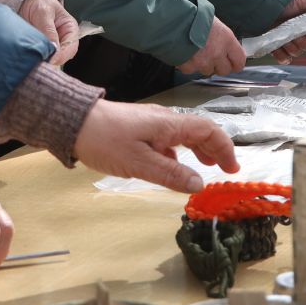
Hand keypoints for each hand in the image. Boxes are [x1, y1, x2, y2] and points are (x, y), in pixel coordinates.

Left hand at [18, 0, 80, 66]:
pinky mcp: (41, 49)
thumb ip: (49, 30)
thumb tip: (54, 49)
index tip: (51, 60)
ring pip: (51, 59)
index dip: (62, 55)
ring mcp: (52, 46)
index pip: (71, 47)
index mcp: (70, 30)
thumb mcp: (44, 12)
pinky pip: (40, 58)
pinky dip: (35, 59)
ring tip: (33, 61)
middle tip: (39, 62)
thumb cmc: (39, 2)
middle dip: (52, 60)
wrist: (25, 1)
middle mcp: (63, 40)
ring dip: (43, 61)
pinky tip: (29, 59)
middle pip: (62, 57)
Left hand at [72, 98, 239, 191]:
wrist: (73, 122)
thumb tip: (199, 184)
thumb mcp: (139, 163)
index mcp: (168, 124)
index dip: (224, 148)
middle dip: (215, 149)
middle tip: (225, 170)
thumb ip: (171, 174)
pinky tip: (172, 168)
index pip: (208, 130)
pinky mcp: (138, 129)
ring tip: (205, 167)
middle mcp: (164, 120)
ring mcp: (150, 123)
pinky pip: (167, 140)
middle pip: (198, 131)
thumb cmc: (105, 140)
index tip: (232, 168)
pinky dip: (178, 153)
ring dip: (198, 150)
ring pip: (183, 135)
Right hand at [177, 18, 245, 76]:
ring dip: (203, 64)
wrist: (174, 19)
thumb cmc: (192, 15)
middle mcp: (217, 53)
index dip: (236, 63)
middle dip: (218, 65)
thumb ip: (221, 37)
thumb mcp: (214, 22)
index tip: (233, 63)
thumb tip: (224, 44)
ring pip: (207, 71)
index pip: (239, 60)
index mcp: (226, 40)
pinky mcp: (189, 66)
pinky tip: (185, 53)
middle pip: (224, 70)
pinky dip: (188, 64)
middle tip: (212, 57)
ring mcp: (203, 61)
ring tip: (196, 52)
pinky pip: (191, 70)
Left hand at [268, 0, 305, 60]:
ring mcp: (289, 42)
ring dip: (290, 46)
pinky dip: (282, 56)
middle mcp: (301, 35)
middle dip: (301, 41)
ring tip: (283, 37)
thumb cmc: (286, 2)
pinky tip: (279, 50)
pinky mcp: (277, 47)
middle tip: (293, 31)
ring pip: (297, 52)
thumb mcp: (305, 0)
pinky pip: (284, 58)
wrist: (263, 4)